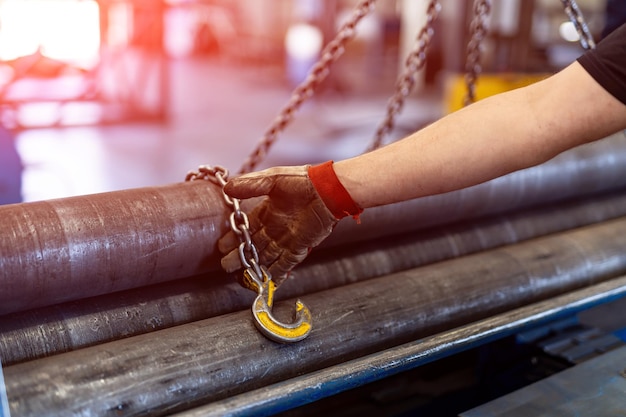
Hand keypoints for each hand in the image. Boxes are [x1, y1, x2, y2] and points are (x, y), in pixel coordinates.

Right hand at [218, 165, 338, 285]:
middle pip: (252, 246)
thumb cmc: (302, 181)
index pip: (245, 229)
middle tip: (226, 266)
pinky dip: (276, 275)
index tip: (221, 247)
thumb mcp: (273, 179)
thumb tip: (228, 189)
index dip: (233, 238)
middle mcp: (274, 228)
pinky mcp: (299, 248)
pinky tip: (265, 283)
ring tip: (240, 278)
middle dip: (239, 257)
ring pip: (265, 258)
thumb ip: (251, 185)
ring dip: (253, 268)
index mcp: (266, 211)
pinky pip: (285, 265)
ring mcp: (286, 239)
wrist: (329, 191)